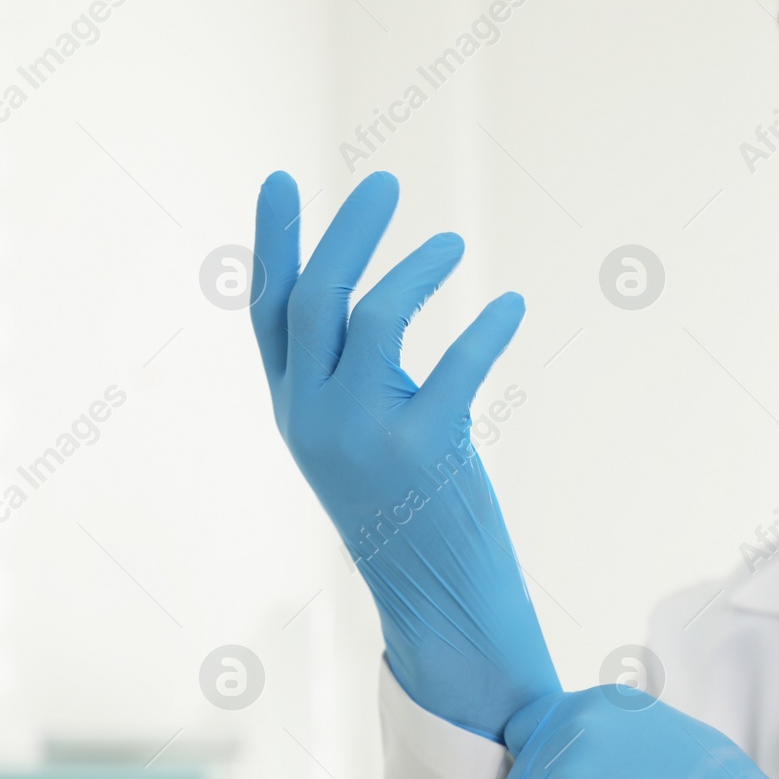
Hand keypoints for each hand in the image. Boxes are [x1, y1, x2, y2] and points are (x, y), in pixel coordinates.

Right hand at [250, 170, 560, 740]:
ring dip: (415, 270)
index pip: (267, 311)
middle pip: (313, 299)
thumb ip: (345, 376)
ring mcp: (361, 435)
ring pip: (371, 317)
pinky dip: (488, 327)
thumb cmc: (406, 510)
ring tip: (452, 245)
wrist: (437, 600)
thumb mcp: (353, 438)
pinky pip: (455, 363)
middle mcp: (313, 418)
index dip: (274, 242)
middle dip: (347, 233)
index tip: (281, 178)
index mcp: (293, 410)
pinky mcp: (420, 451)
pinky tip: (511, 306)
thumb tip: (366, 297)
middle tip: (384, 184)